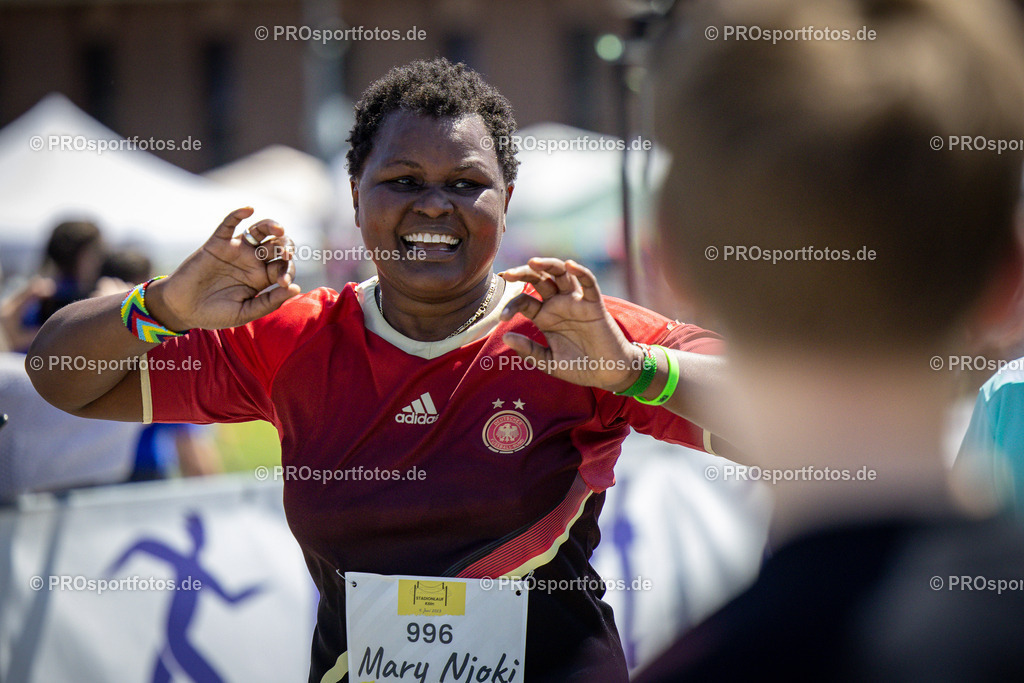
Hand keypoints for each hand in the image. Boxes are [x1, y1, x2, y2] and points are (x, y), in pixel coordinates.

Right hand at [146, 208, 300, 330]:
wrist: (183, 309)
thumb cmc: (215, 313)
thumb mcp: (245, 312)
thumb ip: (269, 301)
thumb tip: (296, 289)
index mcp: (262, 277)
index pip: (284, 266)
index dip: (288, 271)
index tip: (283, 283)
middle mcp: (252, 261)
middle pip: (277, 245)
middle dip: (285, 246)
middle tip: (286, 253)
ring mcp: (236, 250)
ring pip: (259, 231)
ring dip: (271, 226)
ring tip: (279, 229)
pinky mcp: (217, 243)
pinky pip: (229, 224)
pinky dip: (238, 214)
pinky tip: (249, 210)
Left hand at [499, 258, 642, 392]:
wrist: (607, 374)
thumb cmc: (579, 367)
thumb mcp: (549, 362)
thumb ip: (529, 350)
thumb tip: (506, 337)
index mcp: (544, 317)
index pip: (524, 301)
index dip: (512, 306)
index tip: (502, 318)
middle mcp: (558, 305)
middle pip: (539, 279)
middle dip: (522, 273)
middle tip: (507, 274)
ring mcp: (576, 302)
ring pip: (561, 274)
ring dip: (548, 265)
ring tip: (532, 262)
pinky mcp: (594, 305)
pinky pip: (589, 284)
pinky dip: (581, 272)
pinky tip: (570, 265)